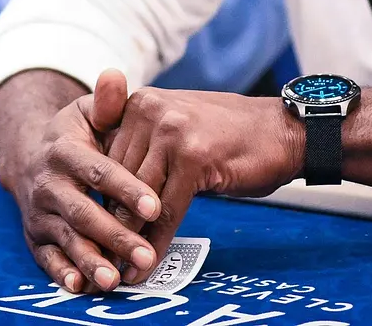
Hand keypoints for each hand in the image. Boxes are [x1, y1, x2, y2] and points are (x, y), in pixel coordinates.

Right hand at [6, 70, 163, 294]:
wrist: (32, 157)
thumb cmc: (77, 136)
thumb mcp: (89, 113)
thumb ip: (108, 102)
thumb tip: (115, 76)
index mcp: (64, 151)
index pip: (98, 171)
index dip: (125, 188)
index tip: (154, 206)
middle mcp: (48, 184)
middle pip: (82, 212)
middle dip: (114, 235)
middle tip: (146, 256)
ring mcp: (39, 213)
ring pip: (65, 239)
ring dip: (89, 260)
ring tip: (115, 280)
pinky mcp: (35, 237)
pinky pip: (46, 258)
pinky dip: (60, 273)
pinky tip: (80, 286)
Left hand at [100, 71, 303, 280]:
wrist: (283, 131)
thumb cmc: (231, 137)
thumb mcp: (179, 128)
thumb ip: (145, 149)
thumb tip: (113, 196)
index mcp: (140, 103)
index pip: (106, 158)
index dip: (98, 199)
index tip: (88, 233)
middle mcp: (150, 111)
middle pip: (117, 179)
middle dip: (109, 223)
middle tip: (99, 259)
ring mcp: (172, 132)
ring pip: (138, 198)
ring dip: (127, 240)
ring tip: (117, 270)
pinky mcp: (194, 157)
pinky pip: (166, 210)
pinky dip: (155, 243)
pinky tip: (146, 266)